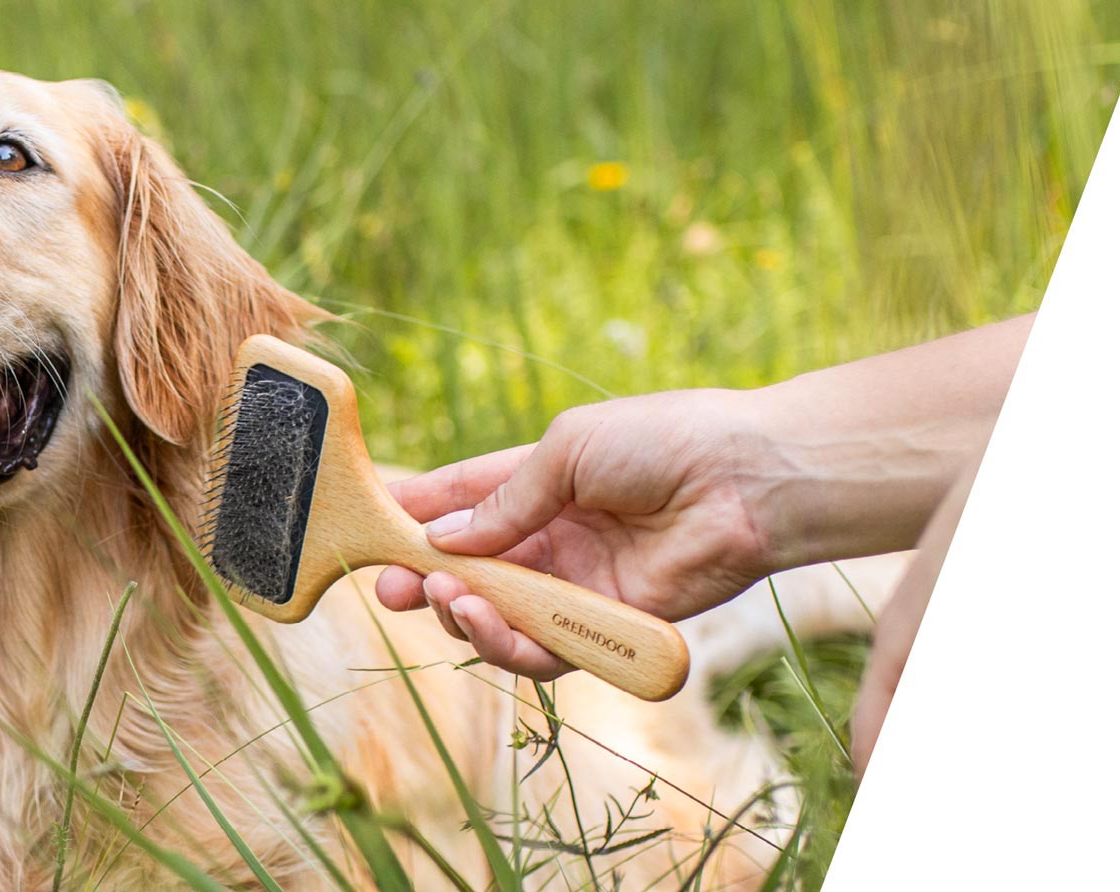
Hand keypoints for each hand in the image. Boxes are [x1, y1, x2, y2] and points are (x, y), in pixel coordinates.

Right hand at [376, 390, 785, 678]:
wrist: (748, 480)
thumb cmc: (664, 440)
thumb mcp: (567, 449)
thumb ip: (504, 498)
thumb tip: (441, 539)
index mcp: (541, 482)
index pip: (464, 502)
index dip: (417, 516)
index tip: (372, 527)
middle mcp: (553, 537)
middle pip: (472, 570)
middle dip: (425, 580)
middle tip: (390, 587)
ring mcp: (577, 585)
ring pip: (499, 617)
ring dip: (461, 612)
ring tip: (443, 598)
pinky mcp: (606, 627)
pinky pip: (543, 649)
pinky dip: (506, 641)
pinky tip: (482, 618)